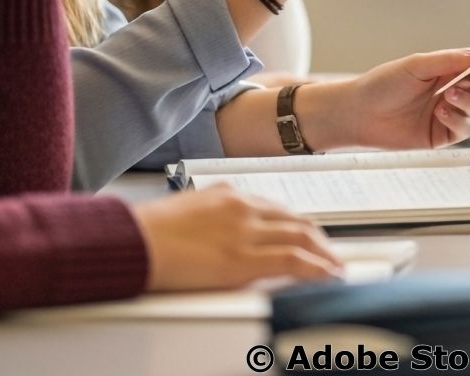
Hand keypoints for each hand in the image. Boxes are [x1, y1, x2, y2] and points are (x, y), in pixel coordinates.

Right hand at [133, 187, 342, 291]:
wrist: (135, 241)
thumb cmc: (149, 231)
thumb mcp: (185, 211)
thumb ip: (209, 217)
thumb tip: (216, 231)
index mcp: (227, 194)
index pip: (272, 207)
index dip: (293, 222)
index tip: (302, 233)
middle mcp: (242, 207)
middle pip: (293, 219)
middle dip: (315, 236)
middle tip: (327, 251)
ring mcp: (246, 231)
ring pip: (301, 237)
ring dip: (323, 253)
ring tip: (334, 266)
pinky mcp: (245, 259)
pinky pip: (295, 261)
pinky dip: (318, 268)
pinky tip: (328, 275)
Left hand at [298, 49, 469, 150]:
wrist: (360, 113)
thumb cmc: (382, 84)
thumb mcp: (417, 65)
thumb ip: (451, 60)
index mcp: (441, 70)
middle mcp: (446, 90)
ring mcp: (445, 113)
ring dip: (469, 101)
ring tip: (448, 96)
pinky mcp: (441, 135)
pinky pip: (464, 129)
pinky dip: (458, 120)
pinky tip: (440, 112)